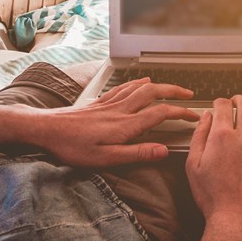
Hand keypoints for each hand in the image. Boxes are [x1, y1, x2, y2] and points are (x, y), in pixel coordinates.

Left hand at [29, 78, 198, 166]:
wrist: (47, 129)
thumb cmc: (73, 147)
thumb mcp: (105, 159)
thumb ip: (136, 154)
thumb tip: (163, 150)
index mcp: (125, 125)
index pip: (161, 113)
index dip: (180, 113)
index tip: (193, 116)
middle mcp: (121, 110)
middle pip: (154, 93)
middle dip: (175, 92)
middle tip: (189, 96)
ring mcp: (110, 103)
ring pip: (141, 87)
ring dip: (160, 85)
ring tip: (171, 88)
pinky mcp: (100, 101)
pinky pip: (125, 86)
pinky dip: (139, 82)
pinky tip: (142, 81)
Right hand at [186, 95, 241, 226]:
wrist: (238, 218)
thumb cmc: (214, 198)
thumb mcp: (193, 166)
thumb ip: (199, 137)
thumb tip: (206, 119)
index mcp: (221, 137)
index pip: (223, 107)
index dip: (220, 102)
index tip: (219, 104)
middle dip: (239, 100)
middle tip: (237, 100)